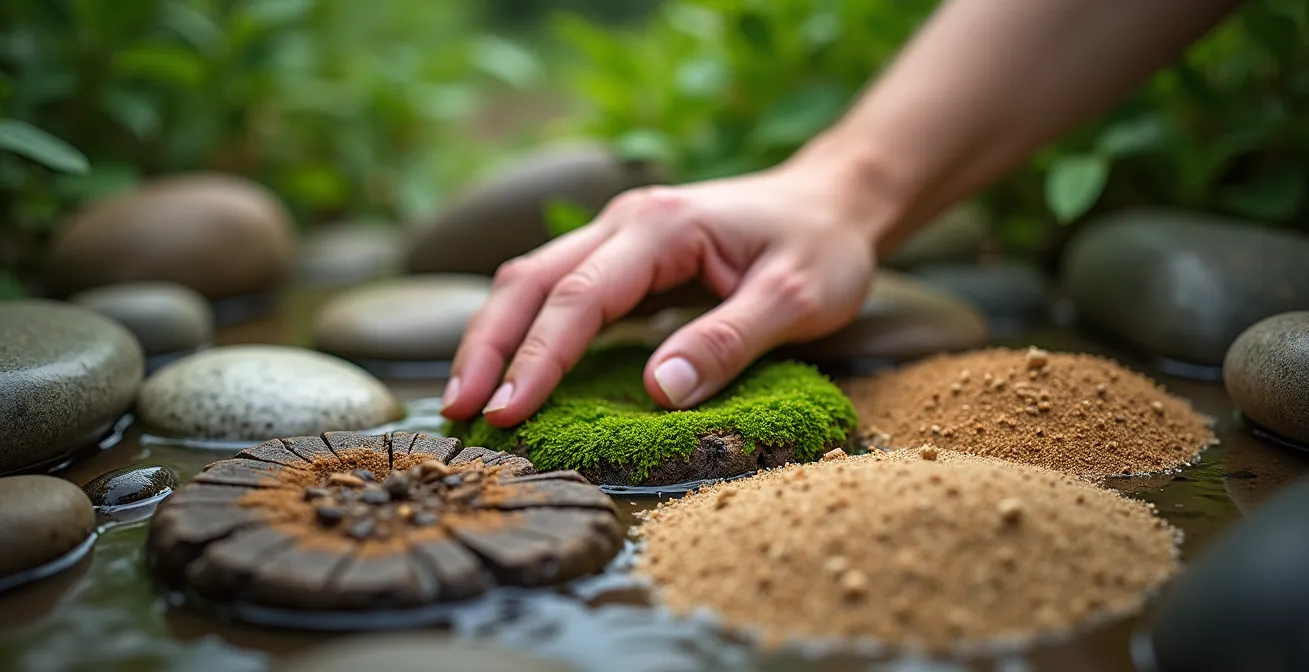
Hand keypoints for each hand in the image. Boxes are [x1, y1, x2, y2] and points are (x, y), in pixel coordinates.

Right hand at [439, 158, 885, 427]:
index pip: (579, 298)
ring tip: (466, 398)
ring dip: (493, 337)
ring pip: (531, 279)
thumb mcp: (798, 299)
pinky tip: (510, 369)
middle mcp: (625, 220)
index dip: (537, 359)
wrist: (833, 201)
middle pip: (530, 281)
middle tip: (458, 412)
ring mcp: (618, 233)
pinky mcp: (621, 254)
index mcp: (660, 227)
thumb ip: (728, 341)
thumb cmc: (822, 248)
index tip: (507, 413)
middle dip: (487, 347)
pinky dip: (523, 328)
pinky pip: (556, 287)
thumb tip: (660, 391)